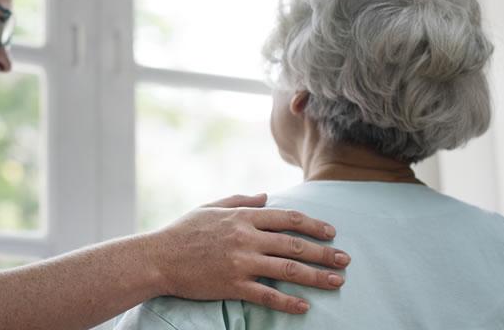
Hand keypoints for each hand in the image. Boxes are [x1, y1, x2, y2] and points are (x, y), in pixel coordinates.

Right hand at [147, 193, 349, 313]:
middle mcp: (246, 237)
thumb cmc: (182, 231)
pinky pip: (267, 294)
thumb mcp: (211, 207)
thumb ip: (240, 200)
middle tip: (345, 259)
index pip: (288, 218)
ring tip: (337, 281)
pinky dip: (288, 302)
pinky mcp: (233, 284)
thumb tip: (266, 196)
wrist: (158, 257)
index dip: (314, 225)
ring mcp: (241, 262)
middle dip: (324, 252)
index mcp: (243, 217)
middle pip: (295, 244)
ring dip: (316, 276)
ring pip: (288, 269)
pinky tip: (304, 306)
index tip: (331, 232)